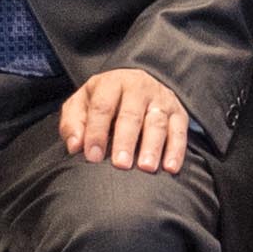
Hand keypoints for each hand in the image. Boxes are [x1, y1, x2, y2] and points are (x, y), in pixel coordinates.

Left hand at [60, 66, 194, 178]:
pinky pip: (179, 131)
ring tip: (146, 168)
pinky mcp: (178, 112)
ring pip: (157, 122)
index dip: (96, 132)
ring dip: (152, 146)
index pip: (102, 107)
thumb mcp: (82, 104)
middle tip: (121, 164)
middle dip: (125, 140)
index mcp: (111, 83)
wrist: (136, 84)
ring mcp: (160, 99)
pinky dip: (176, 150)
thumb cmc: (104, 101)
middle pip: (132, 114)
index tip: (93, 157)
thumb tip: (75, 146)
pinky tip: (170, 168)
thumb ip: (73, 123)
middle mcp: (138, 87)